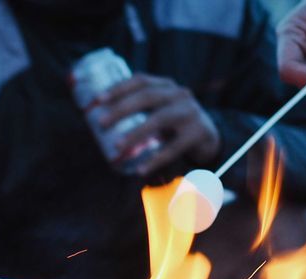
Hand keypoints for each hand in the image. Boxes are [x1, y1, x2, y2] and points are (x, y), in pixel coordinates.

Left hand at [93, 74, 220, 175]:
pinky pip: (174, 148)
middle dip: (122, 109)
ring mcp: (190, 113)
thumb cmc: (173, 124)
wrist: (209, 137)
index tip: (98, 99)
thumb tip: (96, 121)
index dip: (119, 88)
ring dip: (136, 133)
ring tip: (117, 147)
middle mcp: (179, 94)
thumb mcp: (158, 111)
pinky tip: (141, 170)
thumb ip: (137, 111)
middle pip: (147, 96)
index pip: (140, 80)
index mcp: (166, 86)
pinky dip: (156, 159)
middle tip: (102, 124)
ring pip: (160, 119)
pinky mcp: (198, 133)